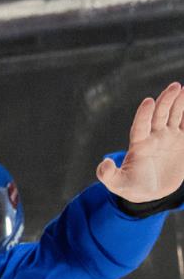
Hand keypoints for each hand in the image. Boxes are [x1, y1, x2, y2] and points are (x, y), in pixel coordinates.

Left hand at [97, 82, 183, 201]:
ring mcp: (168, 138)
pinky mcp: (181, 143)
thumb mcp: (117, 183)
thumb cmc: (130, 186)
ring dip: (181, 102)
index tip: (148, 101)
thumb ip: (108, 175)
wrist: (148, 191)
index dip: (143, 114)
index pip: (140, 126)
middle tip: (175, 87)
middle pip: (160, 115)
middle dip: (166, 100)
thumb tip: (104, 164)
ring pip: (175, 116)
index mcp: (138, 144)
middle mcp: (153, 136)